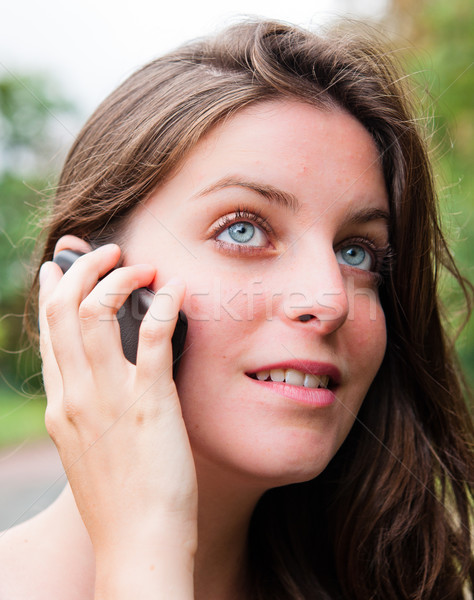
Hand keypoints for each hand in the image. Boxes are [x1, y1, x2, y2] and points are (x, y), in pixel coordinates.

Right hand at [38, 239, 196, 596]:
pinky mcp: (150, 403)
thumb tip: (98, 376)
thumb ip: (88, 408)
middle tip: (107, 251)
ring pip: (96, 314)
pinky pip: (151, 339)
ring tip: (139, 265)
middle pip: (64, 312)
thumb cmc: (121, 499)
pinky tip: (173, 288)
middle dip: (82, 270)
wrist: (138, 544)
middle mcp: (76, 396)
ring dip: (117, 278)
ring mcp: (109, 398)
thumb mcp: (89, 448)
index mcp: (61, 405)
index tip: (59, 268)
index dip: (53, 292)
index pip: (48, 333)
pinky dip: (161, 306)